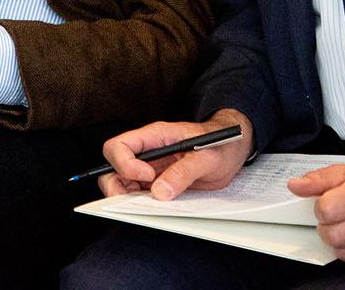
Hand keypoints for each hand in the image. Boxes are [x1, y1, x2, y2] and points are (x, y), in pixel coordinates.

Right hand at [97, 109, 252, 199]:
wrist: (232, 151)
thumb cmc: (220, 144)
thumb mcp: (207, 157)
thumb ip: (184, 172)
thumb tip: (160, 192)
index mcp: (155, 136)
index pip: (120, 145)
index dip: (125, 164)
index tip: (148, 176)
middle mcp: (148, 151)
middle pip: (112, 165)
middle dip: (115, 185)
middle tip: (134, 201)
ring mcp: (150, 168)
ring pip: (120, 182)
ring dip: (126, 197)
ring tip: (145, 206)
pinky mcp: (157, 182)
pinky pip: (138, 194)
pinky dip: (138, 204)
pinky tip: (153, 208)